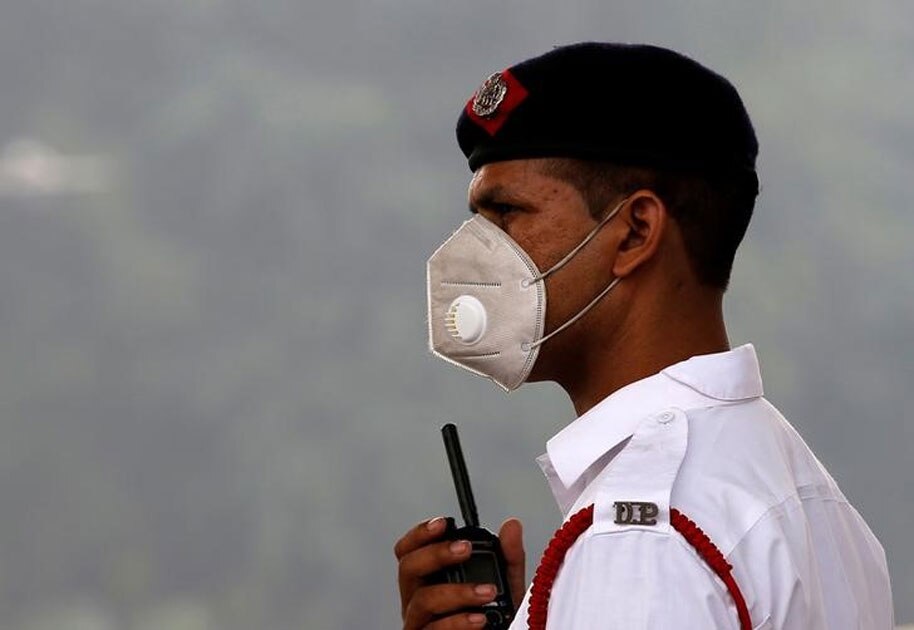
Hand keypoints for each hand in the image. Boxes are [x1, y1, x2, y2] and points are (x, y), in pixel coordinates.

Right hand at [394, 516, 525, 628]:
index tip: (443, 523)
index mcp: (429, 581)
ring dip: (456, 592)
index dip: (420, 534)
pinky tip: (479, 619)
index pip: (409, 552)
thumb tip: (512, 526)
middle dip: (436, 554)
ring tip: (486, 592)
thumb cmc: (493, 621)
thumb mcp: (505, 586)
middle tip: (464, 549)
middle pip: (408, 568)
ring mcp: (420, 624)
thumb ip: (508, 558)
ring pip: (422, 600)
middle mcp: (418, 600)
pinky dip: (457, 622)